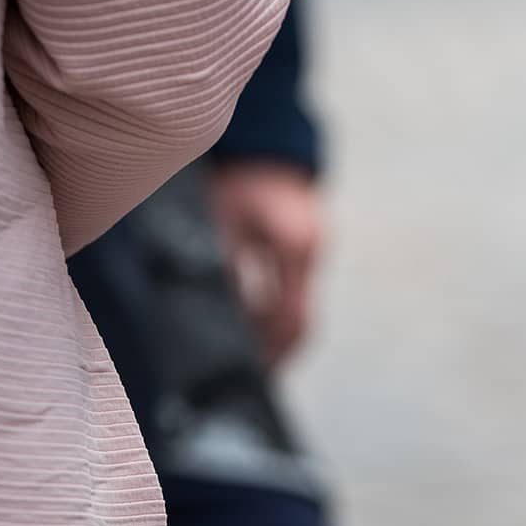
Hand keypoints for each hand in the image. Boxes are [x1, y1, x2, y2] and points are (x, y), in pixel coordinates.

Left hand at [207, 157, 322, 369]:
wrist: (265, 143)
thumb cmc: (235, 178)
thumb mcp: (220, 219)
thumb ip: (220, 265)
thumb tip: (212, 316)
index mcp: (295, 247)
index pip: (288, 316)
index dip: (268, 349)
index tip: (246, 373)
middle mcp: (311, 254)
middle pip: (302, 323)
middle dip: (277, 355)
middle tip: (250, 382)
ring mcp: (313, 253)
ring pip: (302, 313)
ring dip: (279, 341)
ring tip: (253, 367)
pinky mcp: (306, 253)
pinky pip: (296, 297)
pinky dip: (278, 320)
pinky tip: (255, 335)